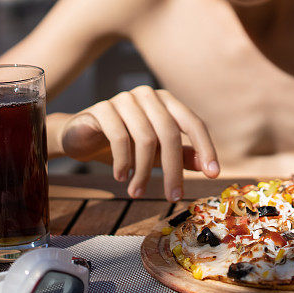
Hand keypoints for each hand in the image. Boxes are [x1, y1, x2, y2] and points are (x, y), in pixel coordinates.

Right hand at [57, 86, 218, 200]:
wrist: (80, 137)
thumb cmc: (124, 144)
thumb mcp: (156, 152)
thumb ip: (181, 155)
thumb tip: (207, 166)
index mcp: (166, 101)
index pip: (193, 123)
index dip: (205, 148)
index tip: (214, 174)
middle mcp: (148, 96)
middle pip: (169, 133)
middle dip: (173, 169)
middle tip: (173, 196)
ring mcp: (124, 99)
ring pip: (145, 138)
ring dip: (143, 172)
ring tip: (137, 192)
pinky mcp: (102, 109)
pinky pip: (119, 137)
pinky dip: (123, 162)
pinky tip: (121, 177)